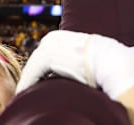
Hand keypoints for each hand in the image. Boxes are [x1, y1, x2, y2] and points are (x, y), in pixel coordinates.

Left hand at [17, 30, 133, 98]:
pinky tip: (24, 95)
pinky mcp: (47, 56)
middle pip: (36, 61)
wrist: (110, 61)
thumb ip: (71, 59)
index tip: (36, 85)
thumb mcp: (83, 55)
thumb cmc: (103, 62)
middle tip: (27, 91)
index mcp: (60, 36)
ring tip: (24, 96)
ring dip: (28, 82)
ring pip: (32, 68)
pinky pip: (31, 74)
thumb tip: (67, 73)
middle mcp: (52, 38)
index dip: (38, 72)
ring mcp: (48, 45)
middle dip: (32, 76)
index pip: (43, 56)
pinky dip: (26, 85)